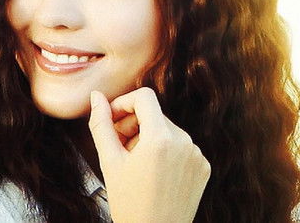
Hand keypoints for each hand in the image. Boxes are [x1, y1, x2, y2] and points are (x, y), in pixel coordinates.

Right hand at [88, 88, 210, 222]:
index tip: (112, 119)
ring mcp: (197, 155)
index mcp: (161, 139)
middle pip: (154, 114)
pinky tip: (153, 173)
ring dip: (147, 139)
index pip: (144, 97)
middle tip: (117, 147)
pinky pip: (181, 147)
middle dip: (132, 124)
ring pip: (167, 130)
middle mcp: (185, 142)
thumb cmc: (130, 203)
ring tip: (134, 164)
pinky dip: (165, 152)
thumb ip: (101, 124)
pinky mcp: (203, 167)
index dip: (123, 103)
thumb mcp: (109, 161)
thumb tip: (96, 97)